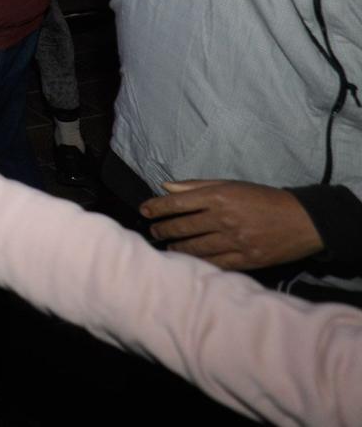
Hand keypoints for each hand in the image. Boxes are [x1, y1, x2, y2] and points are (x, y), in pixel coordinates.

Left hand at [138, 179, 324, 270]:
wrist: (302, 220)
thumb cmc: (263, 198)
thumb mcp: (231, 184)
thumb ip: (196, 186)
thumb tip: (166, 186)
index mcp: (218, 196)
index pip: (177, 202)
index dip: (157, 207)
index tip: (145, 210)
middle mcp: (223, 218)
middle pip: (182, 226)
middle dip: (163, 228)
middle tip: (153, 230)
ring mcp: (234, 240)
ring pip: (195, 246)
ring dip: (176, 246)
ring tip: (167, 245)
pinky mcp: (245, 259)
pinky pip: (214, 263)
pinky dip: (198, 261)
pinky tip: (188, 260)